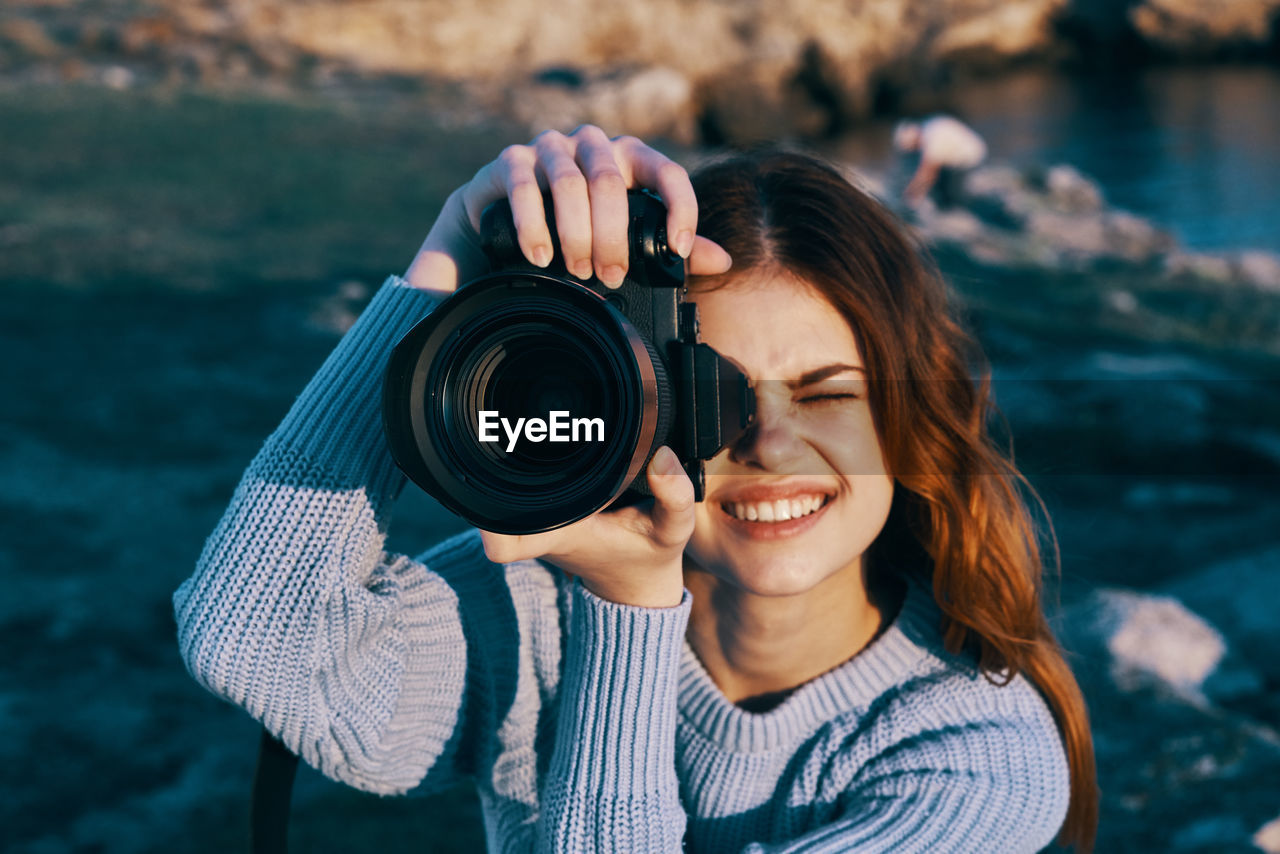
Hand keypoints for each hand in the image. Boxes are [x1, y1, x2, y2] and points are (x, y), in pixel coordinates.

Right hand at [403, 125, 732, 294]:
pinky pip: (523, 184)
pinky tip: (540, 255)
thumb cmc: (574, 230)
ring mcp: (549, 149)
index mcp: (629, 159)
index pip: (666, 170)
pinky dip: (534, 225)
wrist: (500, 221)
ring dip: (575, 233)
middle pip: (610, 182)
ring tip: (576, 271)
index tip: (676, 249)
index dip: (679, 207)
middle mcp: (592, 146)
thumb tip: (723, 261)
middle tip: (611, 276)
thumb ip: (670, 248)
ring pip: (568, 182)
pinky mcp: (509, 162)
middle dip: (612, 236)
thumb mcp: (625, 239)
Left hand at [479, 446, 693, 607]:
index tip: (492, 486)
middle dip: (505, 457)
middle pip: (494, 494)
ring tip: (541, 429)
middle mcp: (539, 528)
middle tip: (530, 428)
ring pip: (504, 485)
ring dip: (517, 458)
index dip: (489, 523)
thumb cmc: (649, 557)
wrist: (637, 581)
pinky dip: (533, 462)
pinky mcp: (542, 511)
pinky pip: (521, 483)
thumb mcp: (673, 530)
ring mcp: (536, 520)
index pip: (504, 542)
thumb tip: (661, 457)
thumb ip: (674, 497)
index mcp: (559, 535)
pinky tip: (550, 442)